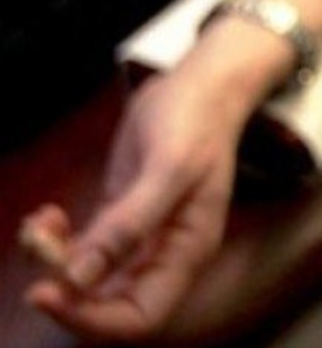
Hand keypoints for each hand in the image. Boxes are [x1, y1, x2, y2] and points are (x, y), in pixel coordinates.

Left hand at [22, 63, 251, 341]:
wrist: (202, 85)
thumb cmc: (195, 123)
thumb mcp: (168, 169)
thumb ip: (129, 224)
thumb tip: (79, 278)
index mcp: (187, 252)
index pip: (141, 316)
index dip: (92, 318)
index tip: (48, 290)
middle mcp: (166, 255)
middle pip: (111, 304)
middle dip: (68, 286)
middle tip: (38, 245)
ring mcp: (144, 237)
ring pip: (92, 278)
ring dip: (56, 262)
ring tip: (39, 226)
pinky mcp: (123, 217)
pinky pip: (86, 250)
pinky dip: (58, 243)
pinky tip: (47, 216)